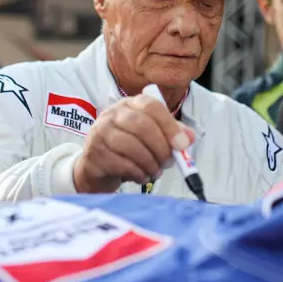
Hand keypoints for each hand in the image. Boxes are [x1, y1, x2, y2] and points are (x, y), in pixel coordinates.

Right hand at [73, 94, 195, 193]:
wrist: (97, 168)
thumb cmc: (128, 150)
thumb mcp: (151, 138)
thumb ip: (170, 134)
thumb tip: (189, 138)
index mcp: (129, 105)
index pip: (151, 106)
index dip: (169, 125)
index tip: (182, 144)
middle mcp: (112, 114)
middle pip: (141, 125)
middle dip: (161, 147)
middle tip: (168, 162)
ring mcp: (100, 133)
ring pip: (131, 146)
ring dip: (150, 163)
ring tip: (155, 171)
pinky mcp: (94, 153)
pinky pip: (122, 164)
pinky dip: (138, 173)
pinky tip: (142, 176)